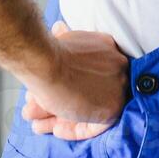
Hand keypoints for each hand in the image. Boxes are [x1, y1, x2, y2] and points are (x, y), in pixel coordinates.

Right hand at [22, 20, 130, 140]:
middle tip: (39, 110)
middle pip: (90, 92)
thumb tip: (60, 28)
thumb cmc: (50, 52)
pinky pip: (94, 126)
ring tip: (39, 123)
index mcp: (109, 48)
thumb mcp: (64, 38)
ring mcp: (118, 88)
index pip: (93, 73)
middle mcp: (119, 67)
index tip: (53, 91)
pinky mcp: (112, 109)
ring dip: (61, 117)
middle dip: (62, 103)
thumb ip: (67, 37)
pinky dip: (74, 129)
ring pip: (88, 109)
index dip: (71, 84)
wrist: (47, 64)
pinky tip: (56, 129)